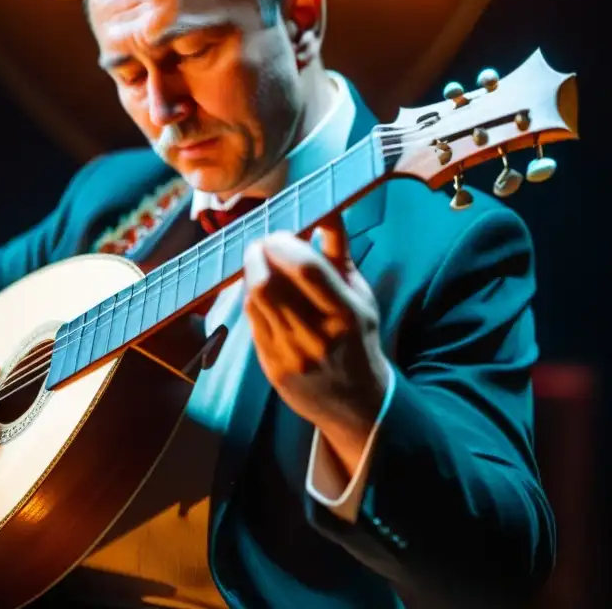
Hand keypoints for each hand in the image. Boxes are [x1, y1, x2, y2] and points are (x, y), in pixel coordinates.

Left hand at [243, 213, 389, 437]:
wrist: (356, 402)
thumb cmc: (358, 337)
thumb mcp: (360, 294)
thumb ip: (339, 252)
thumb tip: (326, 210)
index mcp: (347, 314)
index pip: (308, 269)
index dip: (284, 244)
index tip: (278, 232)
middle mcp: (318, 337)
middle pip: (270, 285)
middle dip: (258, 254)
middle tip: (261, 243)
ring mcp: (292, 355)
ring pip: (255, 301)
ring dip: (252, 273)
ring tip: (259, 262)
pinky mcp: (272, 368)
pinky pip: (251, 321)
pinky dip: (251, 298)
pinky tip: (260, 291)